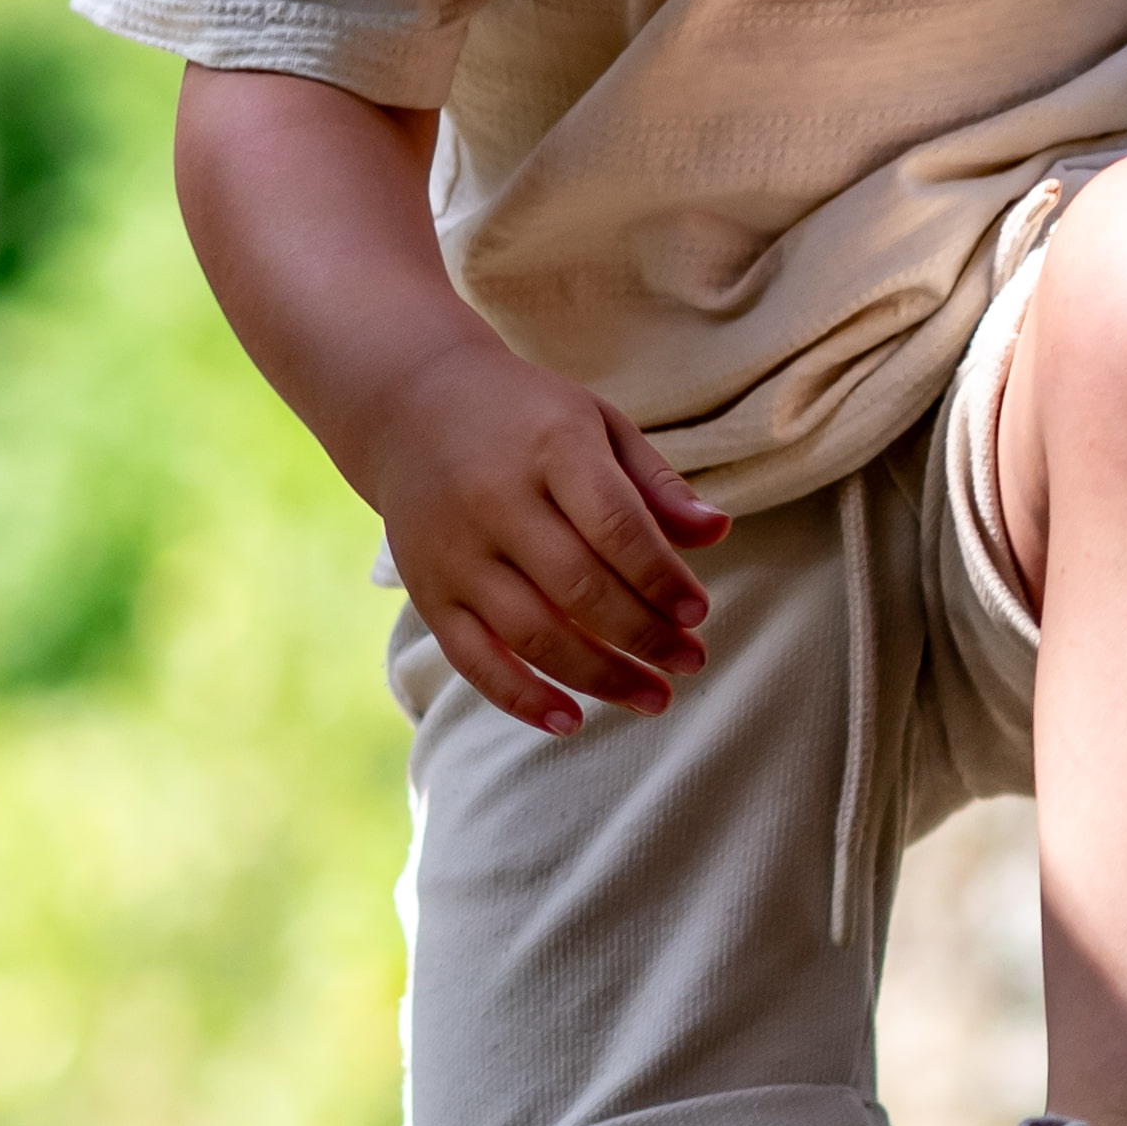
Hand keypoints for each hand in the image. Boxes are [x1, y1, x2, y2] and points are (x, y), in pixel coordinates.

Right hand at [339, 332, 736, 735]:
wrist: (409, 404)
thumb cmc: (525, 417)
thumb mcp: (596, 423)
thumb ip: (655, 482)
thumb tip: (717, 533)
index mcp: (551, 447)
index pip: (615, 525)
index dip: (662, 577)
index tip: (700, 613)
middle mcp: (497, 500)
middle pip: (579, 586)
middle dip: (644, 635)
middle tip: (691, 661)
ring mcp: (457, 551)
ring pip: (532, 632)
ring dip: (600, 677)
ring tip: (655, 698)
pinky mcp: (427, 590)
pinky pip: (473, 658)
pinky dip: (521, 698)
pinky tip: (571, 720)